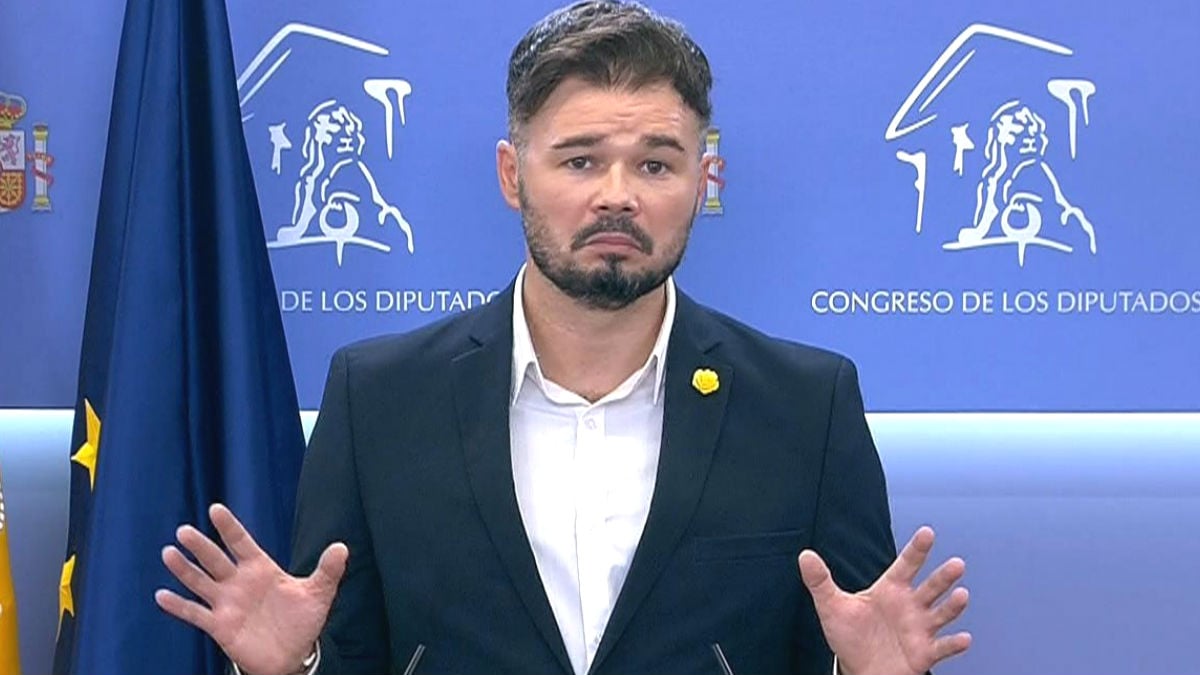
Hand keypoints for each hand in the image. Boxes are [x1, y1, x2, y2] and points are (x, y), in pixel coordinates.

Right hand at [155, 504, 347, 674]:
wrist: (291, 655)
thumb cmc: (302, 621)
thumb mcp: (319, 594)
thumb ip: (328, 571)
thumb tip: (341, 547)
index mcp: (261, 569)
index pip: (242, 543)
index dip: (229, 527)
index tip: (215, 510)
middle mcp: (239, 582)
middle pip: (216, 560)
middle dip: (201, 546)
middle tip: (184, 531)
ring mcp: (227, 603)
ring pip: (201, 582)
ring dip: (184, 570)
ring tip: (169, 553)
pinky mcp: (219, 625)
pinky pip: (195, 614)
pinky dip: (178, 606)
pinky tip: (161, 596)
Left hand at [798, 526, 969, 674]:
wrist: (860, 669)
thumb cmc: (850, 636)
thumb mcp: (831, 607)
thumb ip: (820, 581)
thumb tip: (805, 556)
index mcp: (890, 590)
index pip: (906, 565)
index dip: (917, 550)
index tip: (927, 533)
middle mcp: (910, 605)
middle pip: (930, 587)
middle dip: (943, 576)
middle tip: (956, 564)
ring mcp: (920, 628)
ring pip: (941, 613)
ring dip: (953, 606)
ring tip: (961, 596)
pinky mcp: (925, 652)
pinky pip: (943, 648)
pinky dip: (953, 645)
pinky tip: (963, 639)